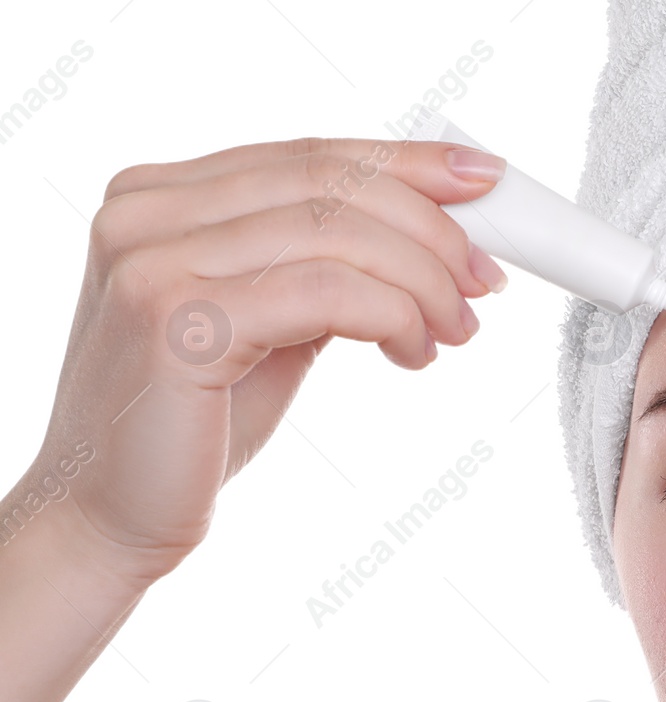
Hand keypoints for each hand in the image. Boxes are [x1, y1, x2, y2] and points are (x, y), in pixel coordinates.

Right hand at [35, 135, 508, 585]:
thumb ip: (321, 264)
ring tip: (455, 332)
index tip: (484, 181)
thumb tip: (433, 234)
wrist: (112, 515)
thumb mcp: (272, 321)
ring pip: (337, 232)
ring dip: (423, 281)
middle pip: (329, 182)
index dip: (408, 163)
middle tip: (486, 281)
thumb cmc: (198, 423)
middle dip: (432, 229)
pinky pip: (326, 293)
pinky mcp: (176, 319)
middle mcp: (146, 212)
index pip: (309, 155)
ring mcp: (154, 260)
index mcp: (163, 196)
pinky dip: (395, 315)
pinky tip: (414, 353)